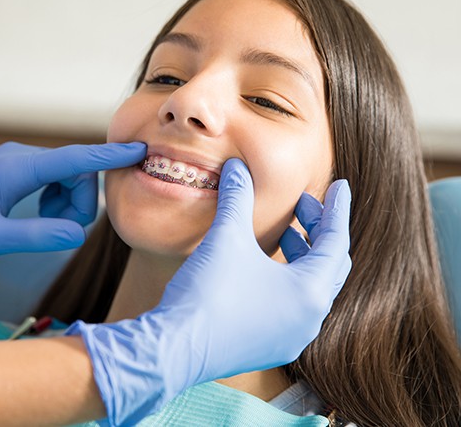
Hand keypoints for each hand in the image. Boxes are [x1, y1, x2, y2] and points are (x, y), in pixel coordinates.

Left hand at [0, 141, 145, 263]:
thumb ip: (37, 235)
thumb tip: (77, 235)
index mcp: (18, 169)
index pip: (74, 159)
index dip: (108, 157)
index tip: (138, 150)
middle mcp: (23, 158)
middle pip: (76, 173)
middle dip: (80, 203)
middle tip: (63, 231)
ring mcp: (20, 163)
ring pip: (68, 178)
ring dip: (68, 204)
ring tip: (45, 225)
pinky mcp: (18, 172)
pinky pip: (54, 181)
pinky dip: (57, 200)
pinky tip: (39, 216)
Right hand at [68, 159, 351, 424]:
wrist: (175, 348)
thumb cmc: (208, 293)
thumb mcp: (227, 236)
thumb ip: (238, 197)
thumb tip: (237, 166)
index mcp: (310, 291)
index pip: (336, 241)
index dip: (337, 209)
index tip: (339, 186)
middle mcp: (309, 319)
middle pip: (329, 265)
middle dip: (319, 231)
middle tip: (303, 205)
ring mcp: (290, 338)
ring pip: (311, 289)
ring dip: (303, 257)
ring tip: (284, 234)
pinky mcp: (269, 347)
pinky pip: (293, 308)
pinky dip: (288, 281)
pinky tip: (264, 268)